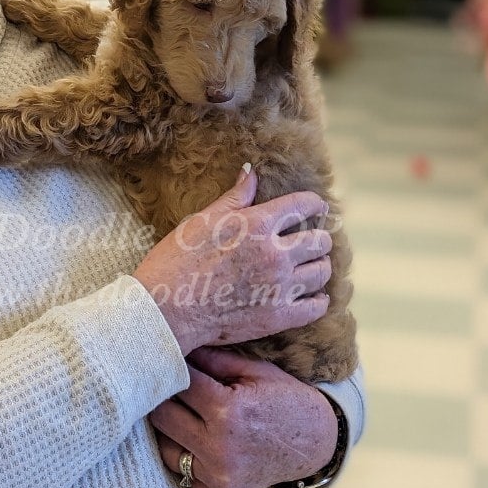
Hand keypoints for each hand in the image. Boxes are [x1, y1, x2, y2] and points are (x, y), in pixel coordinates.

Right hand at [133, 168, 331, 356]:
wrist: (166, 309)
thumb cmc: (178, 261)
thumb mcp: (203, 220)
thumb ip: (235, 197)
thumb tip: (251, 171)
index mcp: (258, 225)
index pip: (303, 205)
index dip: (314, 203)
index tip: (317, 207)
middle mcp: (275, 254)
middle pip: (319, 240)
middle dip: (318, 237)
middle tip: (311, 240)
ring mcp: (279, 287)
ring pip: (321, 272)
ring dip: (318, 266)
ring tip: (310, 266)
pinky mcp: (278, 316)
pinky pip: (316, 307)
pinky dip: (319, 300)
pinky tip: (312, 296)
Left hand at [149, 352, 337, 487]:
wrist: (317, 443)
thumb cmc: (286, 399)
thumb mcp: (255, 370)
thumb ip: (212, 358)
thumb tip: (177, 340)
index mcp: (227, 411)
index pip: (180, 383)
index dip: (174, 367)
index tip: (169, 359)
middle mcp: (219, 448)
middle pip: (162, 416)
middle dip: (163, 396)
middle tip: (166, 384)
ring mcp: (218, 476)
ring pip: (165, 447)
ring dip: (168, 428)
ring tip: (179, 411)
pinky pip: (183, 472)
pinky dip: (183, 453)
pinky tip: (193, 437)